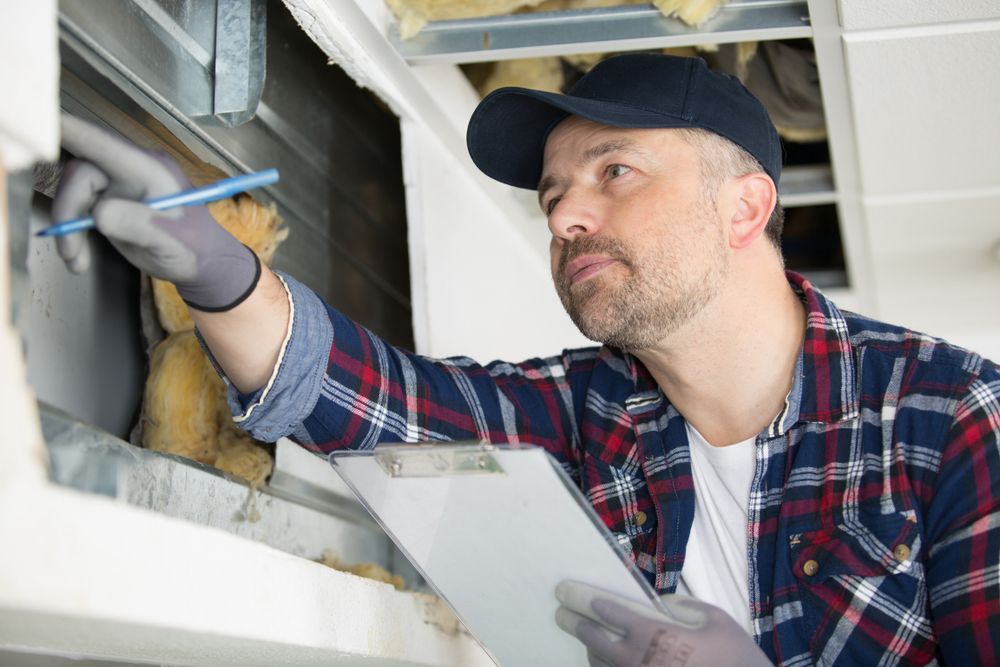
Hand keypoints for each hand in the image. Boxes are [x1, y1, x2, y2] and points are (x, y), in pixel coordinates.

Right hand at [51, 114, 259, 311]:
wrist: (200, 262)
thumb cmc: (192, 247)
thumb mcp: (168, 240)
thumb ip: (136, 224)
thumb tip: (99, 214)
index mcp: (149, 169)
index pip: (103, 144)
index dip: (69, 130)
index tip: (38, 117)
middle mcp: (130, 171)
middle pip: (80, 173)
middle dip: (67, 209)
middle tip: (69, 248)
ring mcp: (118, 185)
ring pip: (74, 193)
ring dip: (68, 227)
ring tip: (75, 259)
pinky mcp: (108, 202)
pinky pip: (79, 210)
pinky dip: (73, 234)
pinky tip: (78, 258)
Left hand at [555, 581, 772, 666]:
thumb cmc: (734, 657)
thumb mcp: (715, 619)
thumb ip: (682, 606)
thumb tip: (660, 604)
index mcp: (655, 635)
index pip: (608, 612)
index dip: (584, 600)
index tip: (567, 593)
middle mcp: (638, 661)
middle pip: (595, 639)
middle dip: (575, 623)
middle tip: (560, 614)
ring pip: (601, 665)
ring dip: (590, 650)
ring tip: (587, 638)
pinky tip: (605, 662)